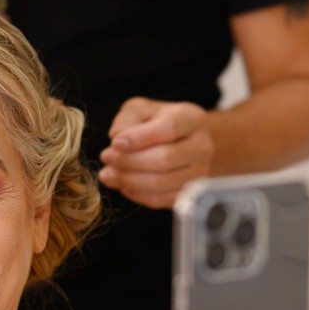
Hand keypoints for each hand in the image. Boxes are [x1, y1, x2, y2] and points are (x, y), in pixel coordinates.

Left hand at [98, 97, 214, 208]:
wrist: (185, 142)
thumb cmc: (159, 122)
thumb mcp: (142, 109)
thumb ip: (128, 119)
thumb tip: (118, 137)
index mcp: (191, 119)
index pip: (168, 129)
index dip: (139, 138)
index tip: (115, 143)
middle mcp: (202, 146)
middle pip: (164, 159)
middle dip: (129, 161)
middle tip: (106, 157)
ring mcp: (200, 173)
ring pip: (161, 183)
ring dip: (128, 180)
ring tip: (108, 173)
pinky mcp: (189, 194)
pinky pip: (160, 200)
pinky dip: (136, 194)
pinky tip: (123, 184)